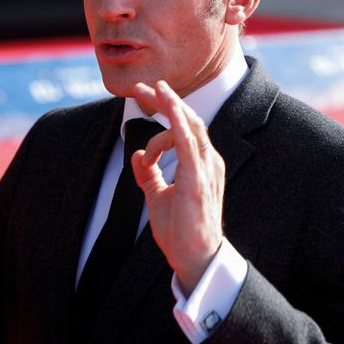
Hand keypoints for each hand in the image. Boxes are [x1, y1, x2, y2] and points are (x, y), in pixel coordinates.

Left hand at [130, 80, 224, 295]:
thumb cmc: (180, 230)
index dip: (165, 112)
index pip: (183, 128)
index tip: (144, 106)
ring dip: (170, 104)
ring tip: (150, 90)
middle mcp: (207, 161)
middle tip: (141, 86)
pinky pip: (189, 143)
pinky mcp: (197, 178)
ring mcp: (205, 168)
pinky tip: (169, 107)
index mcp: (200, 163)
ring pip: (190, 125)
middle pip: (188, 119)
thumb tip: (136, 155)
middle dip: (165, 99)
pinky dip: (178, 122)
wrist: (194, 257)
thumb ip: (149, 174)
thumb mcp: (158, 196)